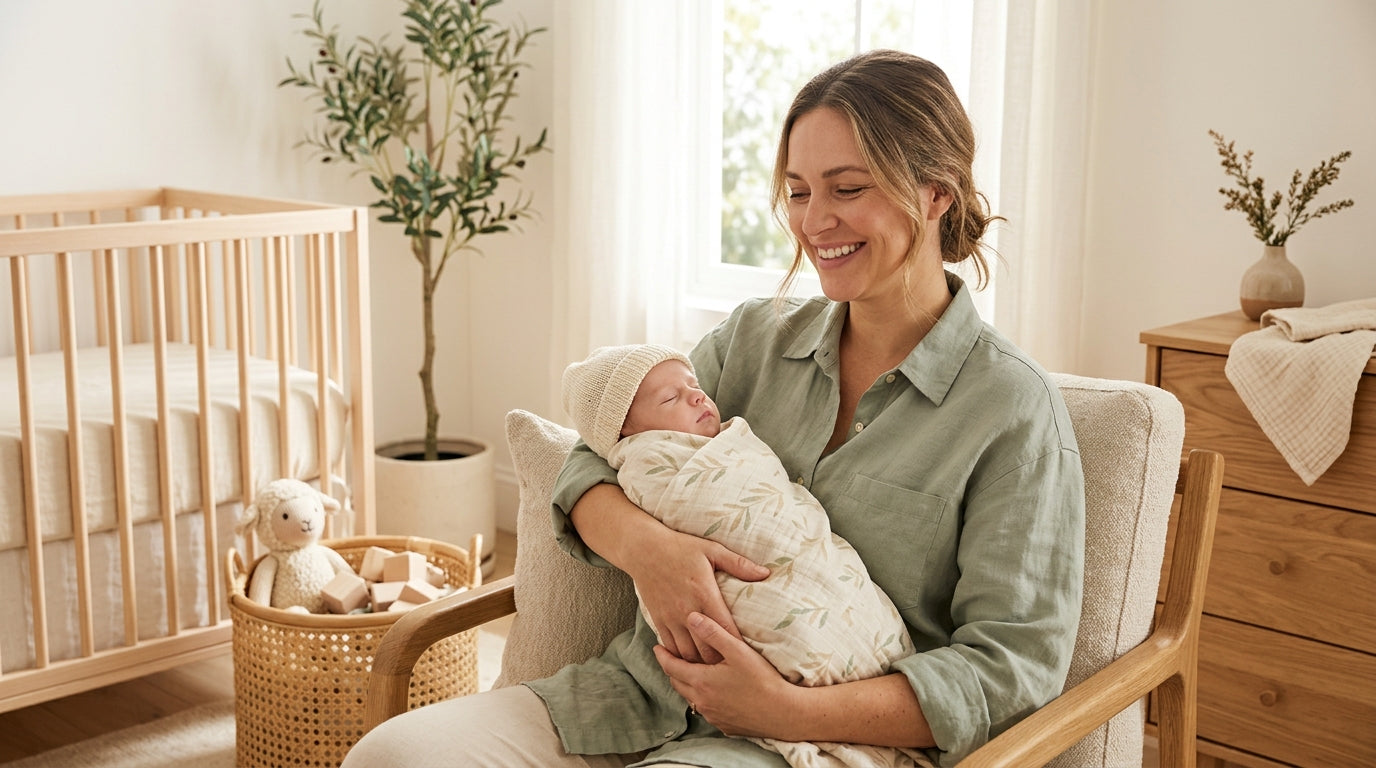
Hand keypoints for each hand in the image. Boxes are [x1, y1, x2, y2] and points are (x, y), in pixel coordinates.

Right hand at [629, 529, 768, 662]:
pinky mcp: (658, 620)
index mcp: (705, 594)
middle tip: (732, 663)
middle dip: (720, 660)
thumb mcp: (712, 549)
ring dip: (701, 662)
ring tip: (714, 666)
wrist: (644, 549)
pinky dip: (681, 656)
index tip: (747, 652)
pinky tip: (691, 658)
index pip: (725, 630)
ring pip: (687, 654)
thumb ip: (739, 564)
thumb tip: (765, 573)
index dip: (736, 645)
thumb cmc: (680, 548)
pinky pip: (670, 647)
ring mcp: (671, 617)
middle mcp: (687, 611)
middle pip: (707, 650)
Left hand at [654, 612, 797, 738]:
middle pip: (677, 684)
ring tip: (690, 672)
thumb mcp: (738, 650)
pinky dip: (702, 698)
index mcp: (701, 682)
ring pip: (690, 698)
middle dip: (672, 670)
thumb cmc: (763, 680)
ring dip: (686, 685)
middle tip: (671, 657)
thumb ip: (713, 632)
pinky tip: (711, 692)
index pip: (671, 667)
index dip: (662, 656)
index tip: (657, 647)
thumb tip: (691, 617)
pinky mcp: (723, 725)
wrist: (783, 714)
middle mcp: (702, 701)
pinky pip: (705, 710)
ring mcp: (712, 716)